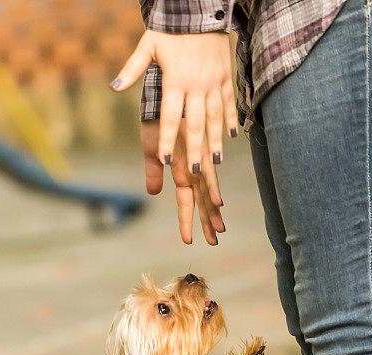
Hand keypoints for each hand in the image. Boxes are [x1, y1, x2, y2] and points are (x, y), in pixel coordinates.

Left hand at [112, 30, 237, 172]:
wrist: (199, 8)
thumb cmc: (169, 30)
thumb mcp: (147, 45)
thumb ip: (132, 68)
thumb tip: (115, 88)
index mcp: (175, 80)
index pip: (170, 117)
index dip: (167, 140)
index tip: (165, 161)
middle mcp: (196, 85)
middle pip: (195, 124)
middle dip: (195, 150)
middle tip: (194, 172)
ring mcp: (213, 82)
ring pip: (215, 117)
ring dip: (216, 141)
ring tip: (215, 162)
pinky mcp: (225, 77)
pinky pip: (229, 103)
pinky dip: (231, 119)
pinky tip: (232, 137)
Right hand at [141, 119, 224, 245]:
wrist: (162, 95)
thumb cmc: (156, 120)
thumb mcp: (152, 150)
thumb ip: (153, 172)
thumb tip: (153, 193)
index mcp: (181, 171)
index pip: (186, 202)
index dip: (188, 221)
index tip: (190, 241)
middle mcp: (192, 169)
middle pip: (201, 201)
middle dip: (208, 222)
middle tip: (215, 241)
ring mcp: (196, 160)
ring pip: (206, 192)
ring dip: (212, 212)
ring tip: (220, 231)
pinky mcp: (197, 149)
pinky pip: (204, 173)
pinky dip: (211, 188)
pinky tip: (218, 202)